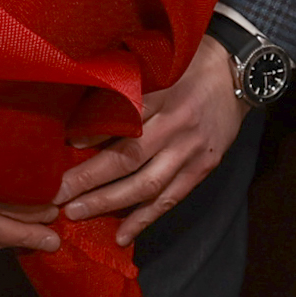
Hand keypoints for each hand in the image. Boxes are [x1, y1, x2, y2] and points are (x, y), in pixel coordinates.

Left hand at [55, 37, 241, 241]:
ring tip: (76, 213)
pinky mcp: (202, 168)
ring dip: (109, 203)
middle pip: (128, 157)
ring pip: (147, 184)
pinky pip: (171, 199)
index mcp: (163, 92)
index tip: (63, 146)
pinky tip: (122, 235)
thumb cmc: (190, 62)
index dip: (92, 133)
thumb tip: (82, 103)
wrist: (239, 73)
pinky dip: (145, 218)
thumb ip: (126, 80)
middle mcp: (176, 124)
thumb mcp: (159, 61)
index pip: (122, 116)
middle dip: (89, 178)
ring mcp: (191, 150)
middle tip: (56, 194)